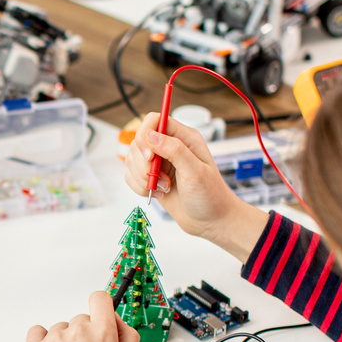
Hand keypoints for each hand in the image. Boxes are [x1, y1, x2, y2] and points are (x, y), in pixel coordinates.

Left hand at [25, 291, 138, 341]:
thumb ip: (127, 338)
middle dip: (84, 336)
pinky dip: (41, 341)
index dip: (101, 307)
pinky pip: (36, 332)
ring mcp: (54, 339)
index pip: (100, 298)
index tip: (98, 317)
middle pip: (81, 319)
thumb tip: (117, 320)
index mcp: (103, 333)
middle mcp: (79, 331)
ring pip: (60, 329)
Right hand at [123, 113, 266, 261]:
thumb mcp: (195, 172)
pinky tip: (159, 194)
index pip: (154, 120)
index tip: (150, 156)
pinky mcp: (151, 177)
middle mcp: (169, 147)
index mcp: (184, 138)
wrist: (210, 221)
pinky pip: (130, 176)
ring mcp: (159, 162)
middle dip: (144, 164)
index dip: (145, 135)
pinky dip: (139, 188)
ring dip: (143, 178)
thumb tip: (151, 135)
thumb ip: (175, 150)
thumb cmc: (210, 196)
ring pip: (131, 160)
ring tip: (165, 188)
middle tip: (161, 178)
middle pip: (138, 141)